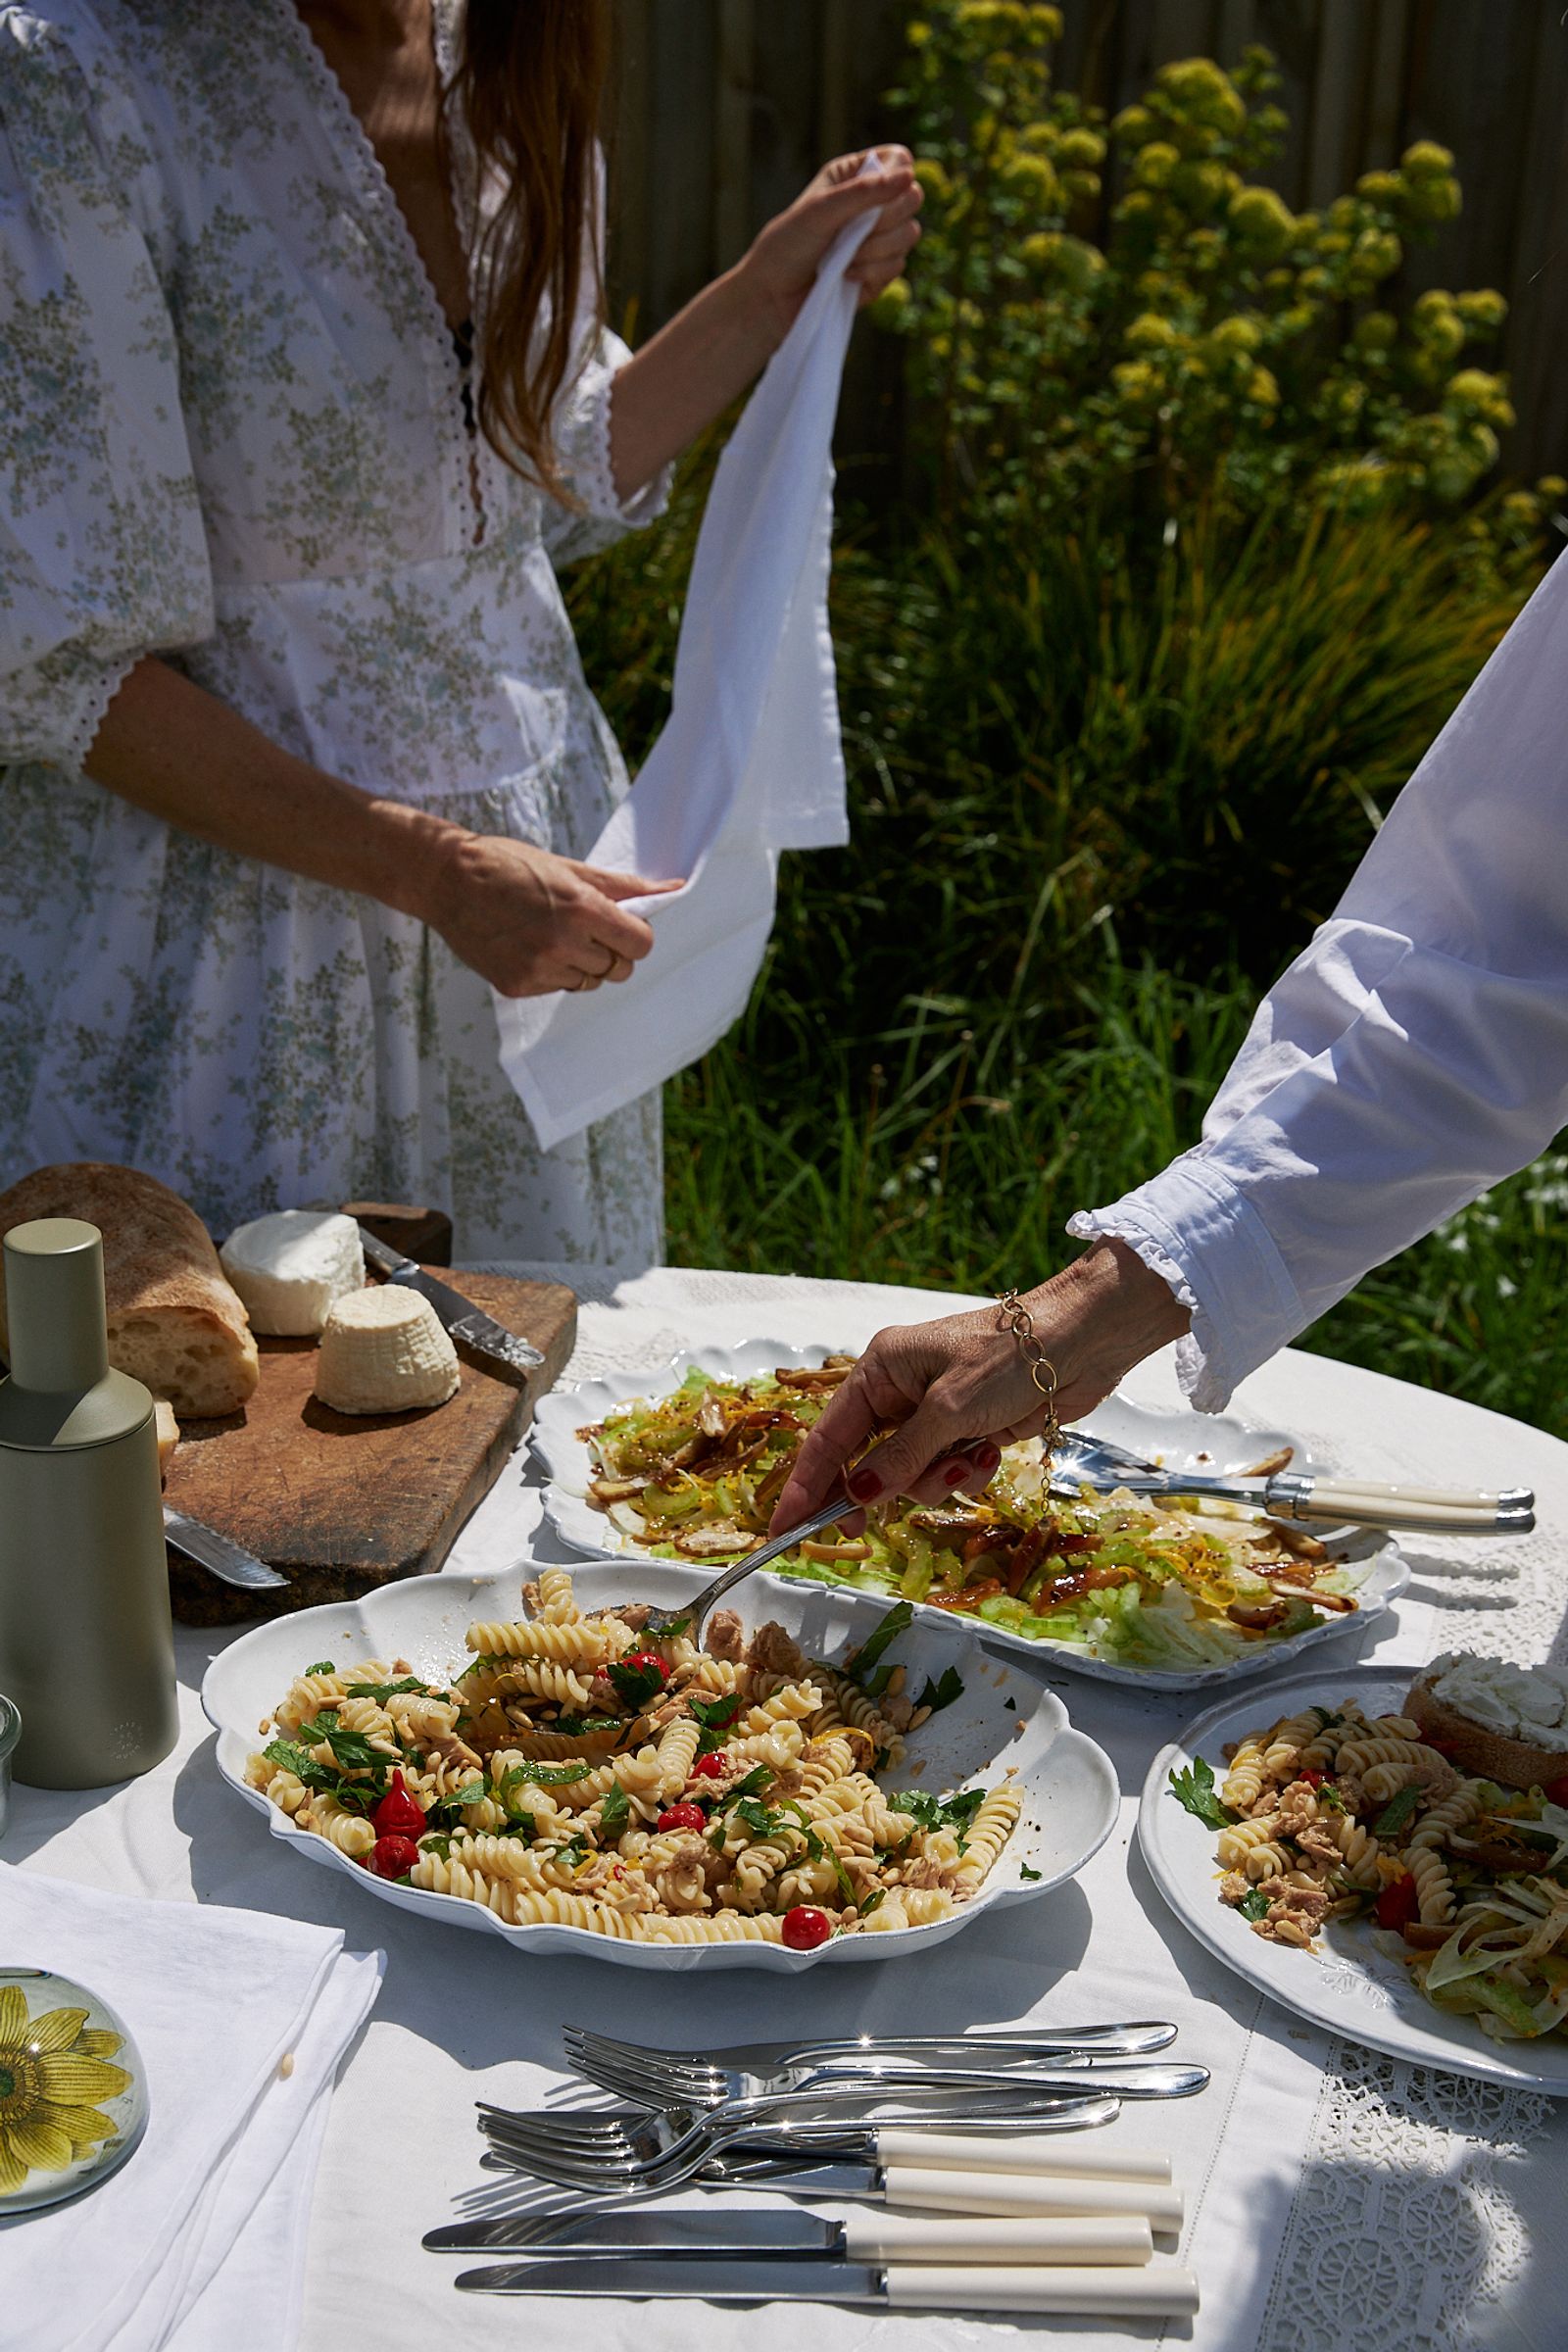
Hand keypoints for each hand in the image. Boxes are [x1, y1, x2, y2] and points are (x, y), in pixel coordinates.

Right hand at [422, 830, 682, 997]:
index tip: (620, 924)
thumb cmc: (509, 865)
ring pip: (590, 982)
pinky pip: (558, 988)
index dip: (635, 934)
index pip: (641, 944)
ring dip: (583, 963)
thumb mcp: (568, 867)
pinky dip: (554, 972)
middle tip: (586, 928)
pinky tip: (530, 946)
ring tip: (553, 935)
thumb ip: (623, 885)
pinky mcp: (518, 986)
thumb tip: (673, 887)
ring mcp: (539, 969)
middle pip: (620, 968)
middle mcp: (563, 944)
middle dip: (612, 950)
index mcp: (581, 909)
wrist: (446, 880)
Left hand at [738, 145, 922, 337]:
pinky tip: (846, 277)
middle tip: (855, 233)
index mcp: (854, 176)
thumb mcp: (820, 211)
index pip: (899, 161)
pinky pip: (898, 265)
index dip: (896, 176)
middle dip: (886, 219)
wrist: (772, 299)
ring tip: (844, 259)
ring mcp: (879, 239)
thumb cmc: (787, 247)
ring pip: (909, 234)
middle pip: (912, 198)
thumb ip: (863, 192)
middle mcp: (870, 204)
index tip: (873, 197)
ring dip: (877, 250)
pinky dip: (873, 272)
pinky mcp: (881, 272)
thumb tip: (909, 175)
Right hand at [768, 1242, 1191, 1532]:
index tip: (785, 1530)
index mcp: (880, 1371)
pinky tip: (991, 1453)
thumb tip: (855, 1496)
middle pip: (868, 1461)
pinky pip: (948, 1470)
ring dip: (939, 1477)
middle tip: (873, 1525)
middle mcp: (900, 1392)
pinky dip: (966, 1471)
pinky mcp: (969, 1430)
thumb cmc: (1007, 1359)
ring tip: (971, 1456)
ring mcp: (935, 1413)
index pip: (829, 1437)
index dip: (806, 1486)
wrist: (1080, 1342)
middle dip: (885, 1486)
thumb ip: (899, 1458)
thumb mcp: (947, 1411)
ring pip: (911, 1474)